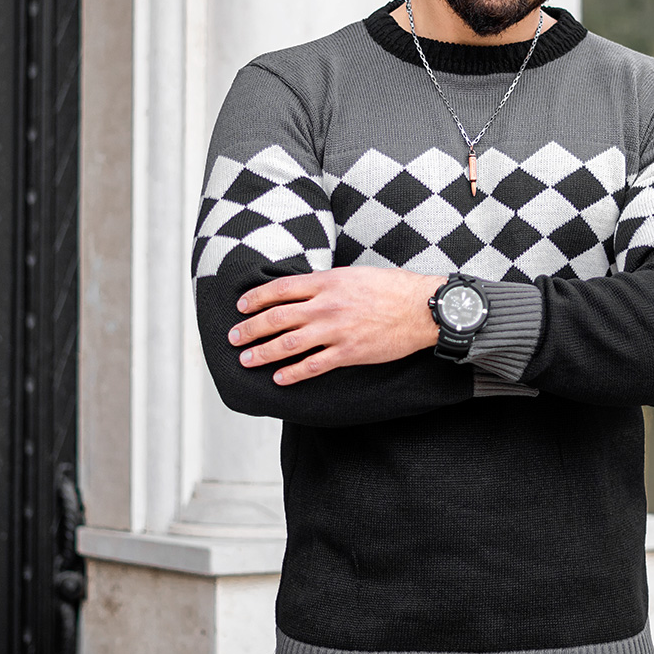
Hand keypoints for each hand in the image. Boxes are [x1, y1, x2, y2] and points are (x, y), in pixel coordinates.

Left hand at [228, 268, 445, 384]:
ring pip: (288, 344)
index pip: (281, 289)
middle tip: (233, 337)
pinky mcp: (348, 353)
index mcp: (327, 282)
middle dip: (250, 328)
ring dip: (263, 353)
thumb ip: (327, 283)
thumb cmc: (392, 288)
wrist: (421, 309)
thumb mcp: (354, 275)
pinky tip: (279, 378)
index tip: (241, 306)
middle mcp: (326, 305)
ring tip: (246, 359)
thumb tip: (304, 290)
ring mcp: (336, 331)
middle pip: (276, 317)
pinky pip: (313, 365)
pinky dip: (292, 373)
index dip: (256, 298)